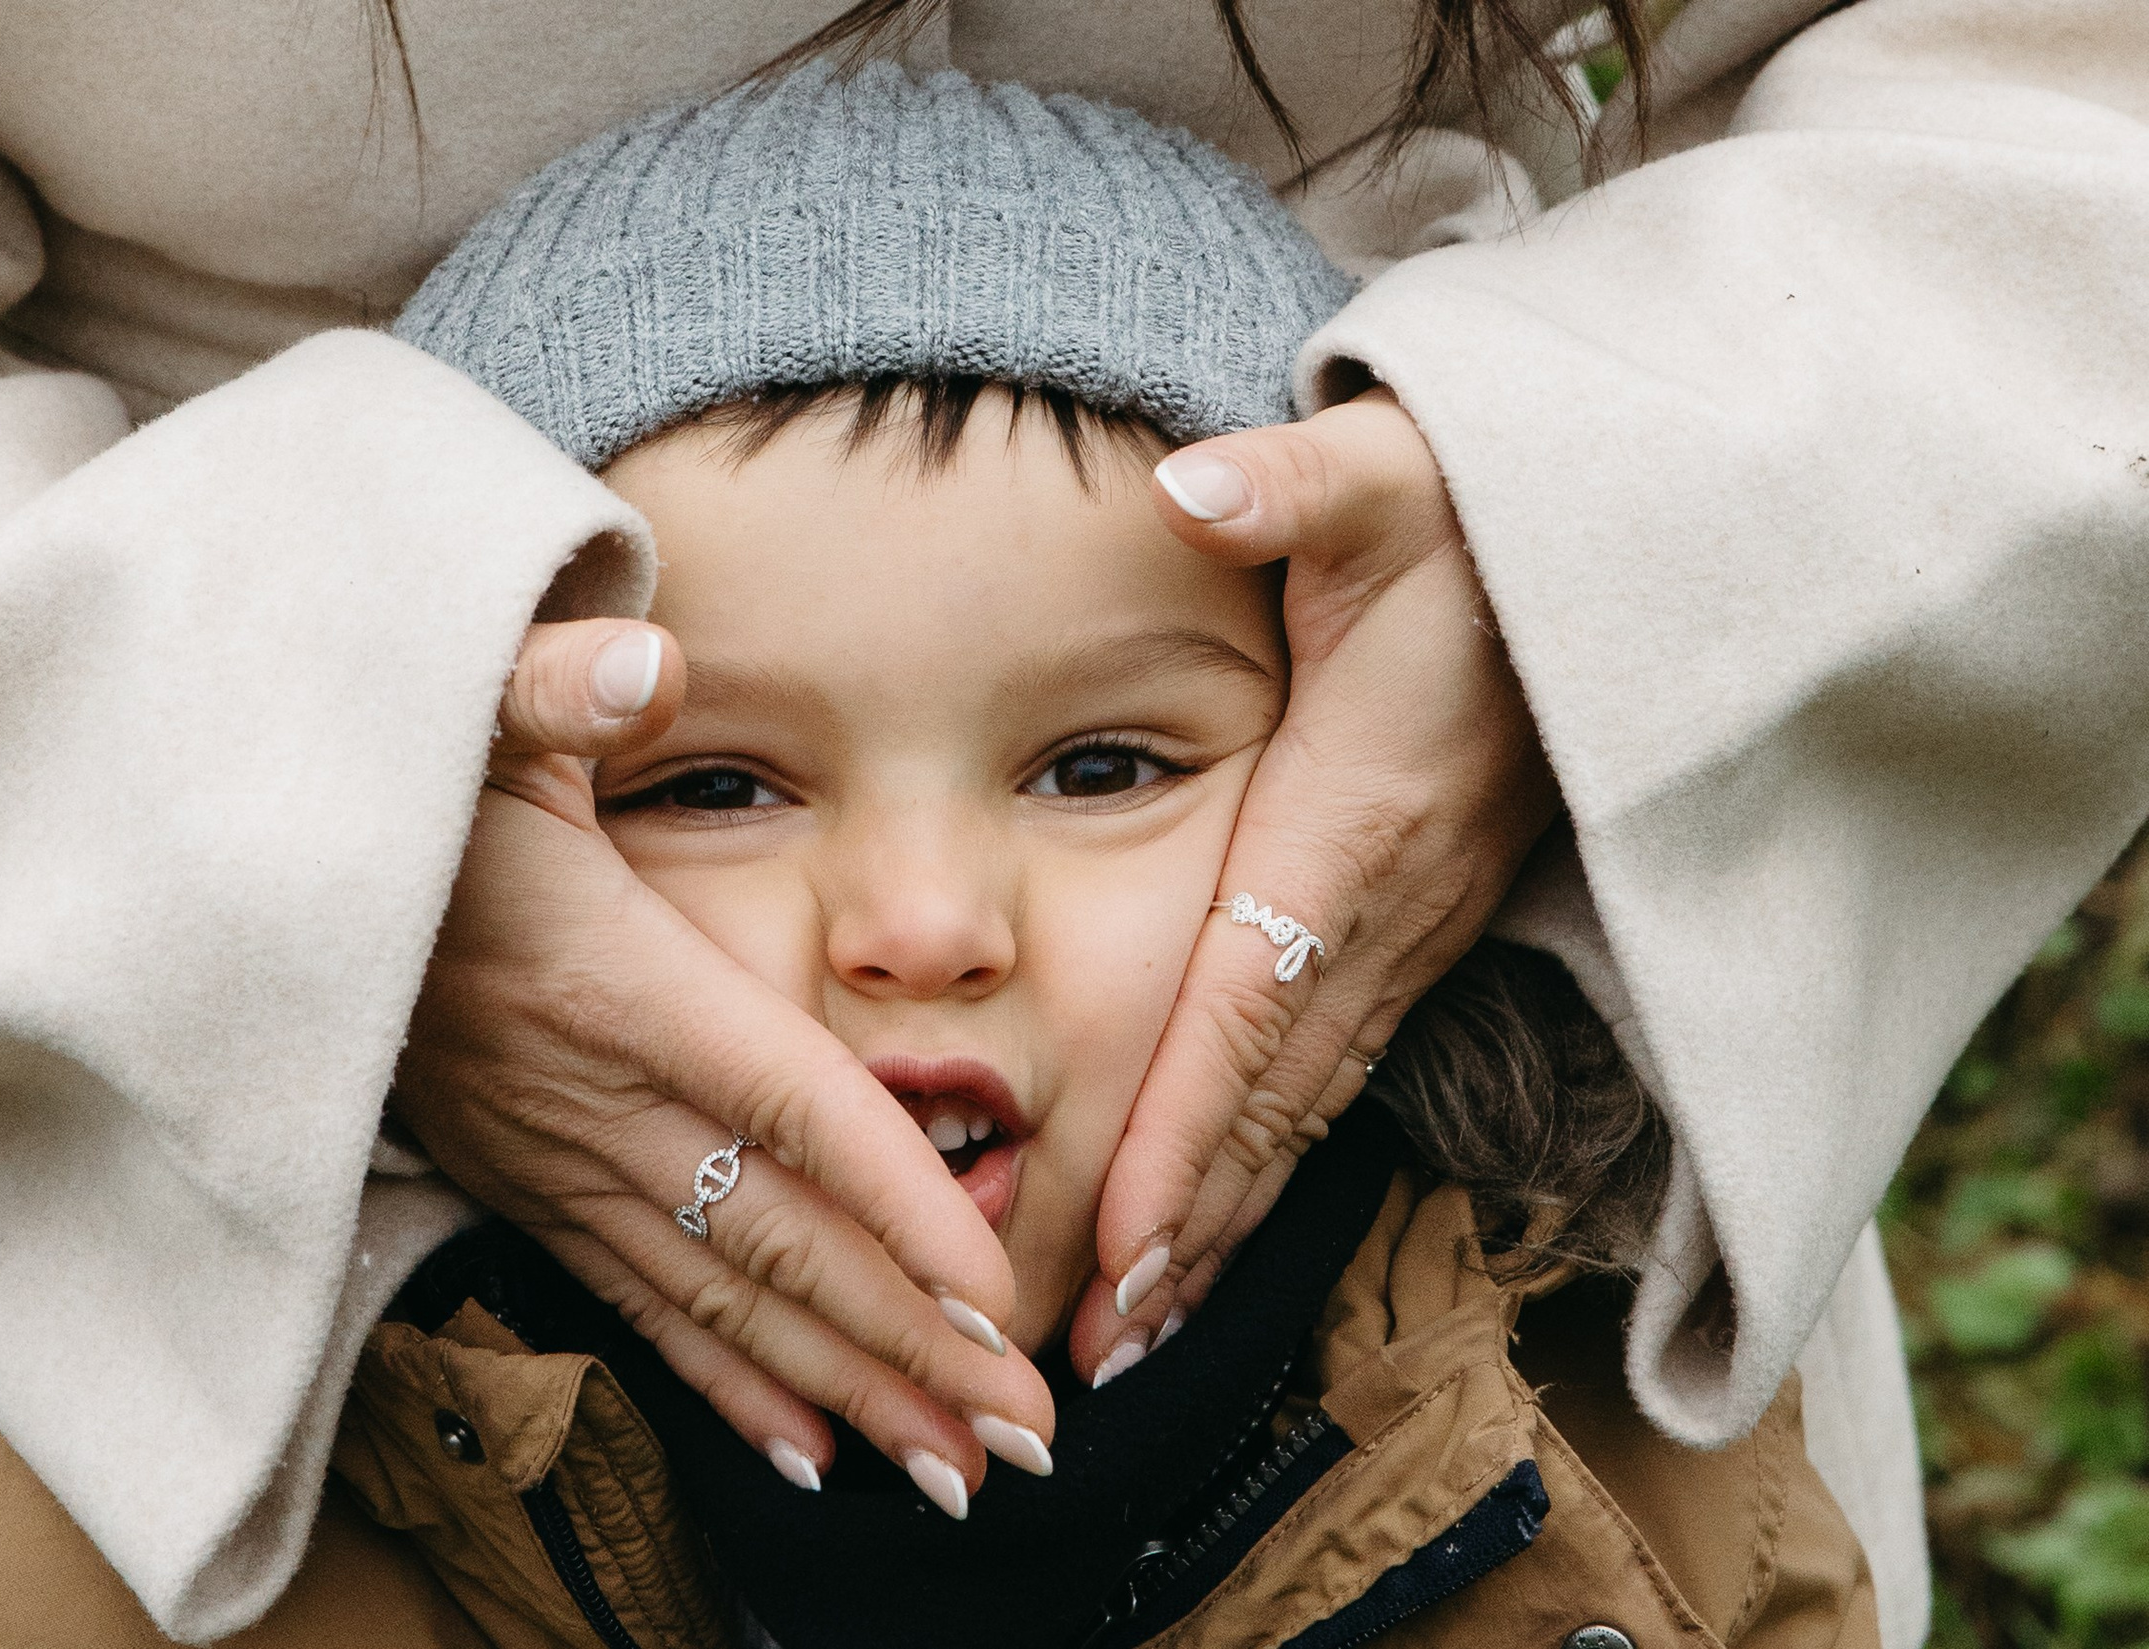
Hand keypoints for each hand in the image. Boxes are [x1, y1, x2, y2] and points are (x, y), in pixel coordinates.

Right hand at [393, 618, 1054, 1512]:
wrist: (255, 888)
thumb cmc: (395, 790)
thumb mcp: (463, 710)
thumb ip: (555, 687)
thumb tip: (646, 661)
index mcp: (613, 983)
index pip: (786, 1105)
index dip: (895, 1204)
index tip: (996, 1297)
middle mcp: (593, 1098)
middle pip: (780, 1240)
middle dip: (911, 1349)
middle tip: (1027, 1444)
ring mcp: (558, 1160)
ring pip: (723, 1302)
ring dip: (846, 1392)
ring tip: (958, 1473)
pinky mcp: (529, 1186)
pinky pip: (642, 1307)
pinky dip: (728, 1386)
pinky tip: (809, 1454)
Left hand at [1072, 389, 1561, 1381]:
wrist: (1616, 541)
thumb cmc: (1477, 506)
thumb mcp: (1387, 476)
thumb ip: (1291, 489)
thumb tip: (1190, 485)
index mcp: (1358, 813)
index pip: (1251, 1003)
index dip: (1182, 1131)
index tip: (1116, 1245)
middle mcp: (1393, 898)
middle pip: (1275, 1096)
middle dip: (1188, 1224)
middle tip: (1100, 1344)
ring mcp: (1422, 921)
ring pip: (1312, 1100)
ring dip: (1229, 1214)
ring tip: (1144, 1320)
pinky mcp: (1429, 919)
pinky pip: (1341, 1063)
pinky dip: (1276, 1149)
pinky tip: (1223, 1207)